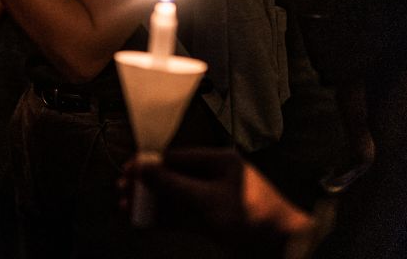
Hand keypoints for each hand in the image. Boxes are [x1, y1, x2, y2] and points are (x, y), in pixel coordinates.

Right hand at [124, 149, 316, 257]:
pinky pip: (183, 216)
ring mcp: (215, 200)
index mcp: (221, 162)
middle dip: (148, 185)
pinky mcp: (214, 221)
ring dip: (153, 203)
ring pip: (176, 198)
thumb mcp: (209, 201)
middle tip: (123, 191)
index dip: (151, 164)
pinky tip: (145, 222)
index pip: (177, 157)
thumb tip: (145, 169)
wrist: (282, 248)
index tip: (128, 171)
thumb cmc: (254, 220)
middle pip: (174, 177)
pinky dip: (165, 218)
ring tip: (127, 209)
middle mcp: (216, 177)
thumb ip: (174, 186)